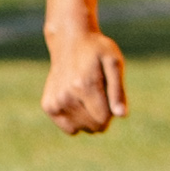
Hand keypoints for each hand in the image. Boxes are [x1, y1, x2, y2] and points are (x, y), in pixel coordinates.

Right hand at [39, 21, 131, 137]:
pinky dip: (75, 118)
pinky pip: (69, 128)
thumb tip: (121, 115)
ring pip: (81, 129)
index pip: (104, 119)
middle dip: (100, 114)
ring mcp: (55, 102)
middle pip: (93, 127)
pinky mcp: (48, 106)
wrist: (69, 41)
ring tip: (85, 94)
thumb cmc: (97, 51)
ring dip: (88, 116)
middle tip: (97, 91)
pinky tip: (75, 99)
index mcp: (84, 86)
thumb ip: (118, 91)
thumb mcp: (114, 63)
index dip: (111, 110)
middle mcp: (66, 96)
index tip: (109, 92)